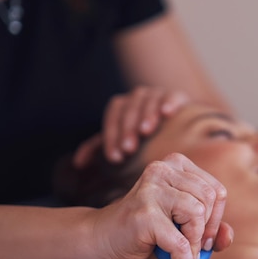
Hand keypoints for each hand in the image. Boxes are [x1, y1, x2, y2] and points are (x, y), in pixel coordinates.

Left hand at [73, 87, 188, 167]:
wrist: (180, 130)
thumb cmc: (145, 139)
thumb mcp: (121, 141)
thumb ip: (99, 148)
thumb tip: (78, 164)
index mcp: (124, 106)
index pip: (113, 115)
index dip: (111, 135)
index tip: (115, 158)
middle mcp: (139, 97)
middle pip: (129, 107)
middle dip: (127, 128)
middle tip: (129, 149)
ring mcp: (159, 95)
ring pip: (148, 99)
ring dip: (145, 114)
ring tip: (146, 131)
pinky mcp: (179, 97)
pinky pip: (172, 96)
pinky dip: (169, 102)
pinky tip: (167, 114)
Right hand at [89, 153, 231, 258]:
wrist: (103, 237)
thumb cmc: (146, 229)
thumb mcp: (182, 223)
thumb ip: (208, 227)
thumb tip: (226, 237)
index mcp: (175, 164)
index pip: (216, 190)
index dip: (216, 218)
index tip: (204, 237)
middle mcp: (162, 170)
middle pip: (209, 200)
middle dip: (206, 231)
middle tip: (194, 249)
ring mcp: (151, 190)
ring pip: (197, 214)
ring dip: (194, 245)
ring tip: (183, 257)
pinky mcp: (144, 215)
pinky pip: (180, 243)